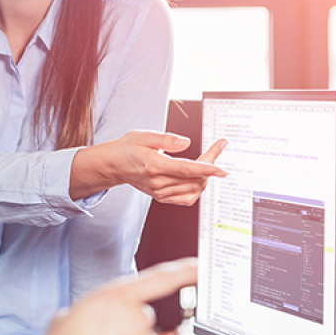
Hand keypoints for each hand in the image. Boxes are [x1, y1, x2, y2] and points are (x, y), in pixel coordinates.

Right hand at [70, 130, 227, 205]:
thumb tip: (186, 142)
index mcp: (154, 166)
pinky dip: (197, 189)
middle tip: (217, 147)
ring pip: (193, 190)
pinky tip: (199, 178)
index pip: (186, 169)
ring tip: (209, 162)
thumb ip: (166, 139)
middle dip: (211, 164)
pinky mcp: (161, 197)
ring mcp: (159, 192)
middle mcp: (157, 183)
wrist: (114, 164)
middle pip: (193, 178)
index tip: (222, 167)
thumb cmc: (128, 148)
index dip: (206, 169)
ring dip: (205, 177)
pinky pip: (186, 198)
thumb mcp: (144, 136)